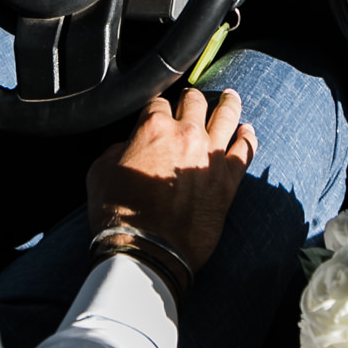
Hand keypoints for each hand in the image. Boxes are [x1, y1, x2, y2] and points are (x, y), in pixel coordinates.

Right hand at [87, 86, 254, 274]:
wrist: (146, 250)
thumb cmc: (119, 214)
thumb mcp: (100, 172)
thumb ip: (116, 150)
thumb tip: (129, 147)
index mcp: (153, 128)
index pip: (157, 102)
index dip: (155, 107)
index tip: (156, 113)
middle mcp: (186, 135)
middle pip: (194, 102)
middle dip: (191, 99)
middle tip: (192, 100)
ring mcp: (211, 156)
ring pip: (226, 116)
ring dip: (228, 103)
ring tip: (231, 97)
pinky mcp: (228, 181)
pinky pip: (245, 150)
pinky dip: (248, 138)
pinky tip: (248, 131)